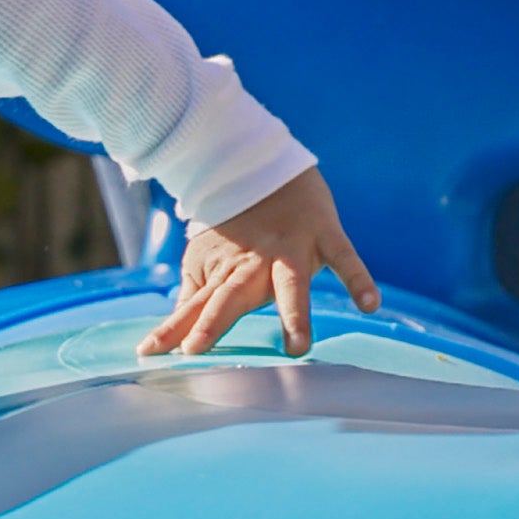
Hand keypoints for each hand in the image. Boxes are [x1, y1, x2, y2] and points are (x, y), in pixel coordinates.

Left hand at [138, 170, 382, 360]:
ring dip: (293, 314)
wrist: (265, 165)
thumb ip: (195, 297)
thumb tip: (173, 332)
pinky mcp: (324, 234)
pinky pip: (345, 259)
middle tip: (196, 349)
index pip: (194, 306)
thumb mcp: (209, 258)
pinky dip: (359, 279)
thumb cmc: (235, 225)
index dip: (173, 328)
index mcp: (225, 271)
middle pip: (231, 296)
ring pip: (290, 284)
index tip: (148, 353)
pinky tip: (370, 304)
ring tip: (298, 348)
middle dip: (213, 321)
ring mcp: (291, 248)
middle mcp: (254, 262)